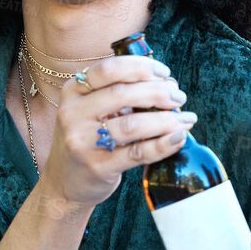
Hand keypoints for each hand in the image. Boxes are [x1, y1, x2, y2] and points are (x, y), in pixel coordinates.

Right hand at [38, 55, 193, 205]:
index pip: (109, 69)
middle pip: (123, 94)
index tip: (165, 73)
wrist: (64, 182)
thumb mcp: (89, 109)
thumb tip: (167, 84)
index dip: (141, 67)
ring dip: (166, 119)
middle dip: (159, 92)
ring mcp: (83, 142)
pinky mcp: (97, 167)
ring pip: (132, 125)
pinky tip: (179, 138)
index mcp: (73, 92)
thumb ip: (117, 93)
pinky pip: (137, 153)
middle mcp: (73, 114)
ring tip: (186, 119)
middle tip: (179, 97)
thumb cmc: (87, 139)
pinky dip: (163, 144)